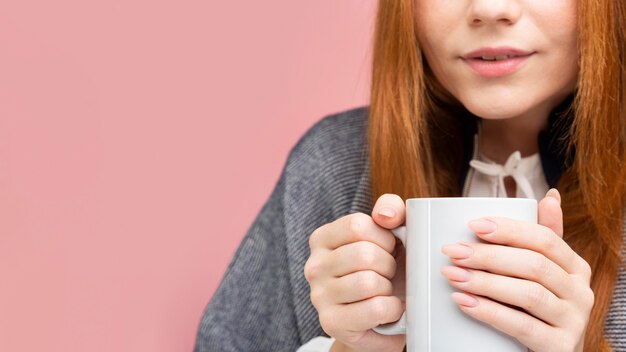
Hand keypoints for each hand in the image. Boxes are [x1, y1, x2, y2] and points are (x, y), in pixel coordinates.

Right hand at [304, 194, 406, 351]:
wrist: (379, 320)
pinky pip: (374, 308)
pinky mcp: (332, 322)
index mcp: (322, 239)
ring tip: (384, 291)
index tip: (387, 249)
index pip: (356, 225)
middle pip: (364, 254)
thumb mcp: (389, 234)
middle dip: (389, 265)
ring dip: (388, 288)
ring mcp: (319, 295)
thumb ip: (391, 210)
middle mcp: (314, 266)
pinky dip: (392, 308)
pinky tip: (388, 309)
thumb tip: (386, 215)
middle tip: (387, 274)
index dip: (383, 237)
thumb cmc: (384, 270)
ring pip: (368, 282)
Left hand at [441, 189, 593, 351]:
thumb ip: (543, 238)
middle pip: (532, 265)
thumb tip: (549, 196)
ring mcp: (573, 321)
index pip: (544, 239)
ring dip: (484, 281)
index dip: (508, 229)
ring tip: (451, 275)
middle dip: (487, 255)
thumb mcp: (543, 273)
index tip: (472, 224)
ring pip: (527, 293)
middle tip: (452, 251)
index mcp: (574, 267)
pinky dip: (490, 312)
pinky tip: (464, 302)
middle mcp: (580, 292)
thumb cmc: (536, 309)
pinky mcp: (559, 347)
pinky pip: (522, 326)